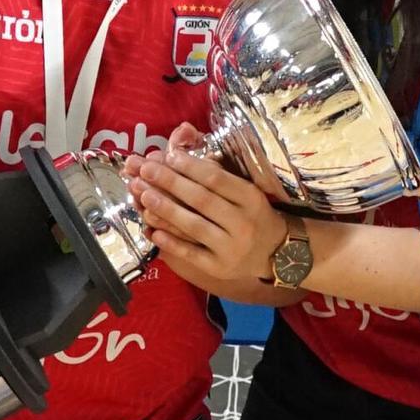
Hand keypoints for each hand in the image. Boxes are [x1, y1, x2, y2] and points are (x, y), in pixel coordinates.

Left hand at [126, 125, 287, 286]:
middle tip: (146, 169)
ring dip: (165, 209)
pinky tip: (152, 230)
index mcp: (251, 198)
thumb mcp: (246, 192)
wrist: (276, 254)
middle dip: (170, 182)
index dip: (190, 166)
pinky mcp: (219, 268)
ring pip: (193, 226)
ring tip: (143, 195)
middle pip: (201, 200)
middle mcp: (243, 223)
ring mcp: (230, 248)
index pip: (217, 180)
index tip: (169, 155)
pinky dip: (170, 242)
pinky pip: (191, 254)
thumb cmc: (254, 215)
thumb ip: (218, 175)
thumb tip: (182, 152)